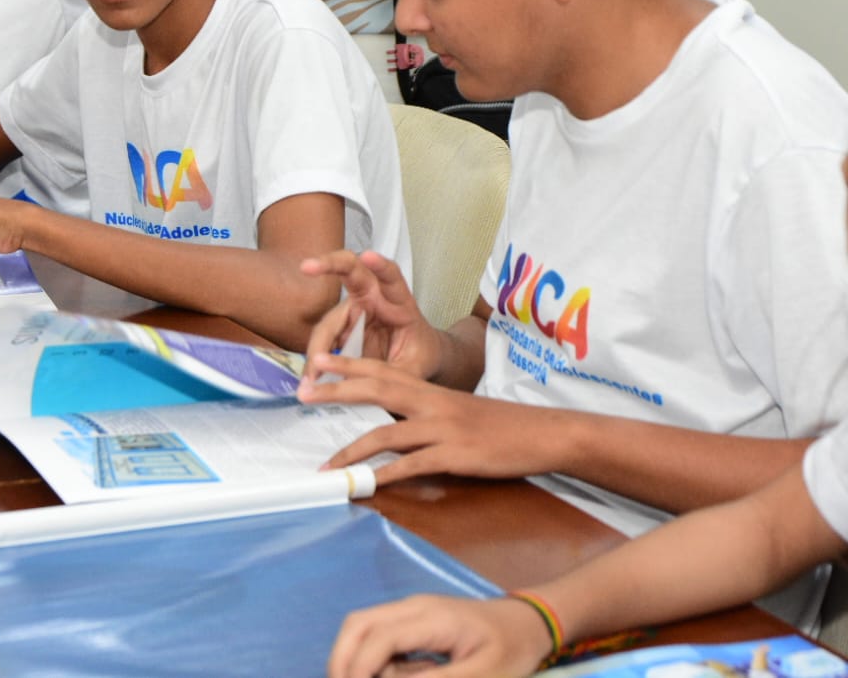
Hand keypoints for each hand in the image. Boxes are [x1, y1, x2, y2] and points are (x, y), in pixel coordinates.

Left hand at [298, 355, 557, 485]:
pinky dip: (386, 476)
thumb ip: (425, 412)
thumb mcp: (458, 409)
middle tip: (303, 392)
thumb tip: (393, 423)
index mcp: (431, 389)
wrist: (544, 433)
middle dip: (337, 390)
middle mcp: (432, 402)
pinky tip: (367, 486)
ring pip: (387, 433)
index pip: (383, 369)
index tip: (318, 360)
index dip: (349, 363)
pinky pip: (413, 465)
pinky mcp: (455, 455)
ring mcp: (443, 428)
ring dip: (352, 450)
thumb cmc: (501, 425)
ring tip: (325, 465)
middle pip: (376, 389)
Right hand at [301, 250, 443, 381]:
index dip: (379, 265)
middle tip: (307, 267)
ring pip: (330, 319)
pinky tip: (312, 380)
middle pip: (350, 273)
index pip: (390, 277)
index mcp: (399, 302)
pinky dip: (317, 361)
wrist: (420, 360)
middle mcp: (373, 299)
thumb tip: (365, 391)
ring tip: (312, 377)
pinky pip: (325, 342)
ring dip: (317, 345)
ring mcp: (354, 312)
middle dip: (328, 265)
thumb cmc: (421, 356)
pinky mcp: (341, 330)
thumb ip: (393, 377)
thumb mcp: (414, 369)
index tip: (368, 255)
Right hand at [328, 595, 551, 677]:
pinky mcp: (413, 621)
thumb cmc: (511, 650)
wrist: (528, 623)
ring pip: (362, 628)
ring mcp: (411, 611)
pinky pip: (378, 635)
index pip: (377, 637)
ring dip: (355, 660)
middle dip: (341, 660)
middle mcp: (413, 607)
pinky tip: (389, 677)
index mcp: (431, 618)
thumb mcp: (482, 675)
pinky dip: (372, 659)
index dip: (358, 669)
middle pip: (357, 624)